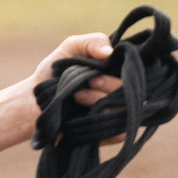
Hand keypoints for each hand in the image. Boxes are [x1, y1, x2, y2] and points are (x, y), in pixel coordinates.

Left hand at [22, 31, 124, 146]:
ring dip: (98, 100)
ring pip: (125, 110)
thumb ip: (92, 42)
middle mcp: (128, 95)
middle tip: (88, 80)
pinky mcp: (114, 135)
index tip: (101, 66)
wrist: (35, 98)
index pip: (141, 73)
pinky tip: (81, 113)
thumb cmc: (56, 71)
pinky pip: (120, 131)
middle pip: (135, 92)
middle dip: (108, 83)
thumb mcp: (71, 48)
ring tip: (77, 95)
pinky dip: (99, 120)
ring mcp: (122, 115)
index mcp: (124, 74)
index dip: (127, 70)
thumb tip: (111, 52)